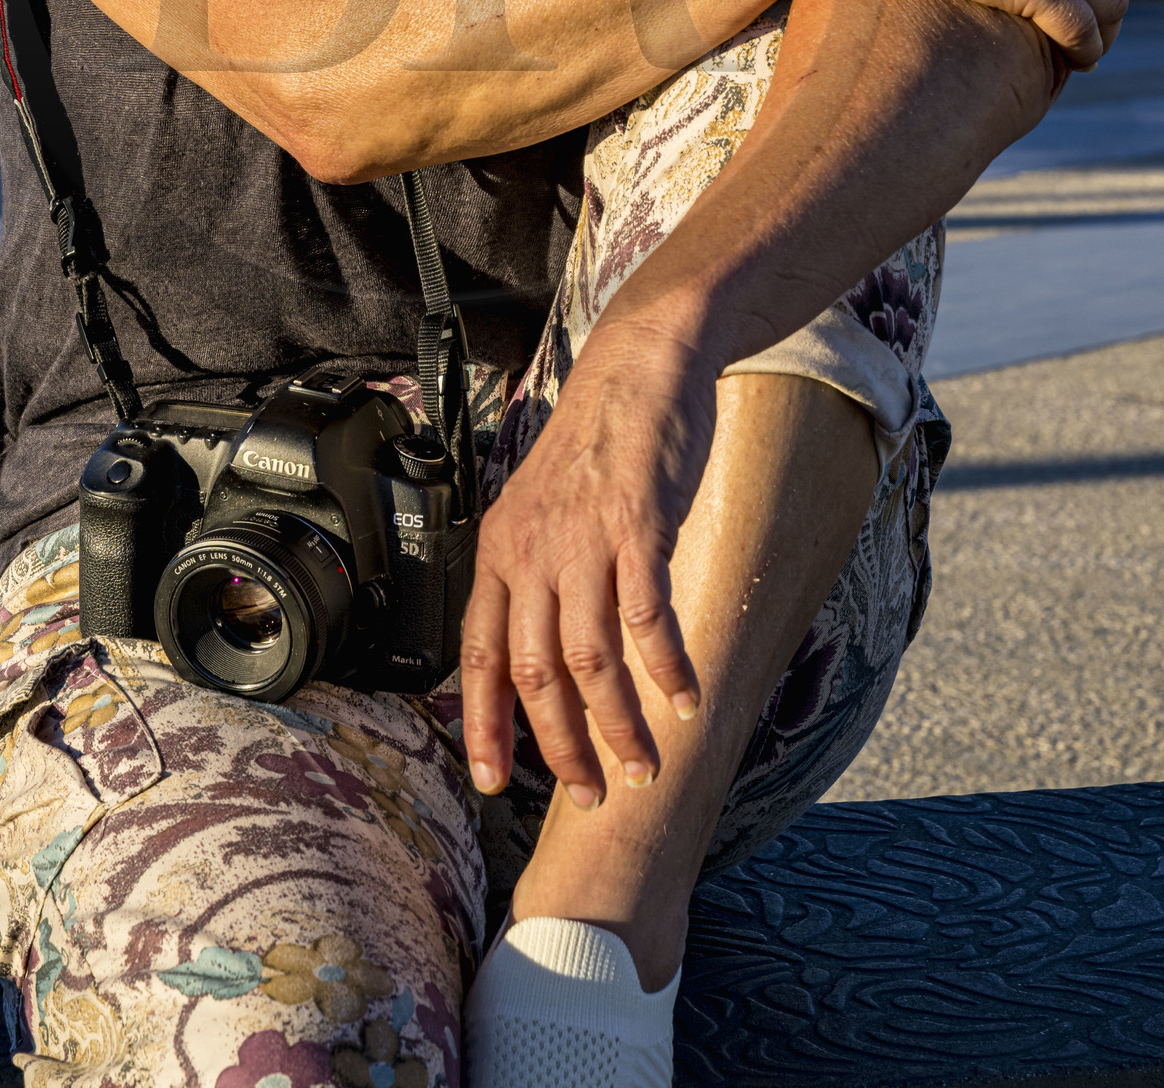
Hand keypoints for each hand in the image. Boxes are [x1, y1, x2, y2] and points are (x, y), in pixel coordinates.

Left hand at [460, 316, 711, 806]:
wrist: (637, 369)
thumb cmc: (596, 444)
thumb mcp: (542, 508)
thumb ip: (538, 575)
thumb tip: (544, 655)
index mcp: (500, 551)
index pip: (478, 655)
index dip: (484, 725)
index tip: (493, 784)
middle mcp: (532, 550)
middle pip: (534, 672)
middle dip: (562, 746)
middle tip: (592, 793)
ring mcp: (583, 539)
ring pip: (590, 659)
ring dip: (618, 725)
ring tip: (644, 767)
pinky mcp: (636, 526)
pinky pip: (647, 618)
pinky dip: (667, 669)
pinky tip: (685, 701)